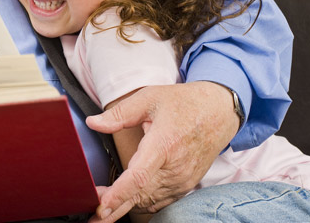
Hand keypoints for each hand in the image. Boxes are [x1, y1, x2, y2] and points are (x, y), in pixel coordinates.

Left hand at [86, 81, 239, 221]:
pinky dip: (141, 203)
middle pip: (139, 195)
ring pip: (148, 201)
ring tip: (102, 209)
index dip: (119, 194)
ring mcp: (182, 180)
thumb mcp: (148, 98)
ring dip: (125, 206)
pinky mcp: (185, 185)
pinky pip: (160, 201)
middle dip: (114, 207)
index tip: (102, 205)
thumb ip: (119, 114)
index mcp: (164, 144)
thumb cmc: (183, 103)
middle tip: (91, 214)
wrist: (218, 112)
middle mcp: (175, 168)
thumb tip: (93, 123)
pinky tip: (124, 204)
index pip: (138, 176)